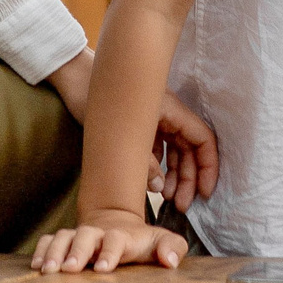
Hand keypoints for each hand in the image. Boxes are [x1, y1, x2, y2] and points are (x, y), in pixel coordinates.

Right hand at [31, 211, 187, 273]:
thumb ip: (173, 248)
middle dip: (77, 251)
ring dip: (54, 252)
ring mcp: (79, 236)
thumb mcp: (163, 242)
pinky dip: (41, 250)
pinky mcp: (65, 241)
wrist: (118, 224)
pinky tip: (35, 267)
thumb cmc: (142, 241)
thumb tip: (170, 260)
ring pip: (63, 237)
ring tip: (46, 270)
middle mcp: (97, 233)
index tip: (103, 268)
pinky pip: (49, 241)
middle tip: (69, 269)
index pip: (115, 240)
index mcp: (121, 236)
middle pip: (84, 236)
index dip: (108, 252)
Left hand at [44, 49, 221, 211]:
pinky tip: (153, 185)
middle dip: (189, 179)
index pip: (203, 140)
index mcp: (172, 110)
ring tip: (168, 199)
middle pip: (189, 150)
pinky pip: (159, 149)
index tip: (204, 193)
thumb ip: (144, 164)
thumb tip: (160, 189)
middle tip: (182, 205)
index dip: (208, 168)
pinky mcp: (142, 126)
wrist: (73, 77)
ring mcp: (155, 119)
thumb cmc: (96, 97)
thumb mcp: (121, 135)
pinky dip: (160, 167)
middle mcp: (168, 114)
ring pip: (175, 151)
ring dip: (175, 175)